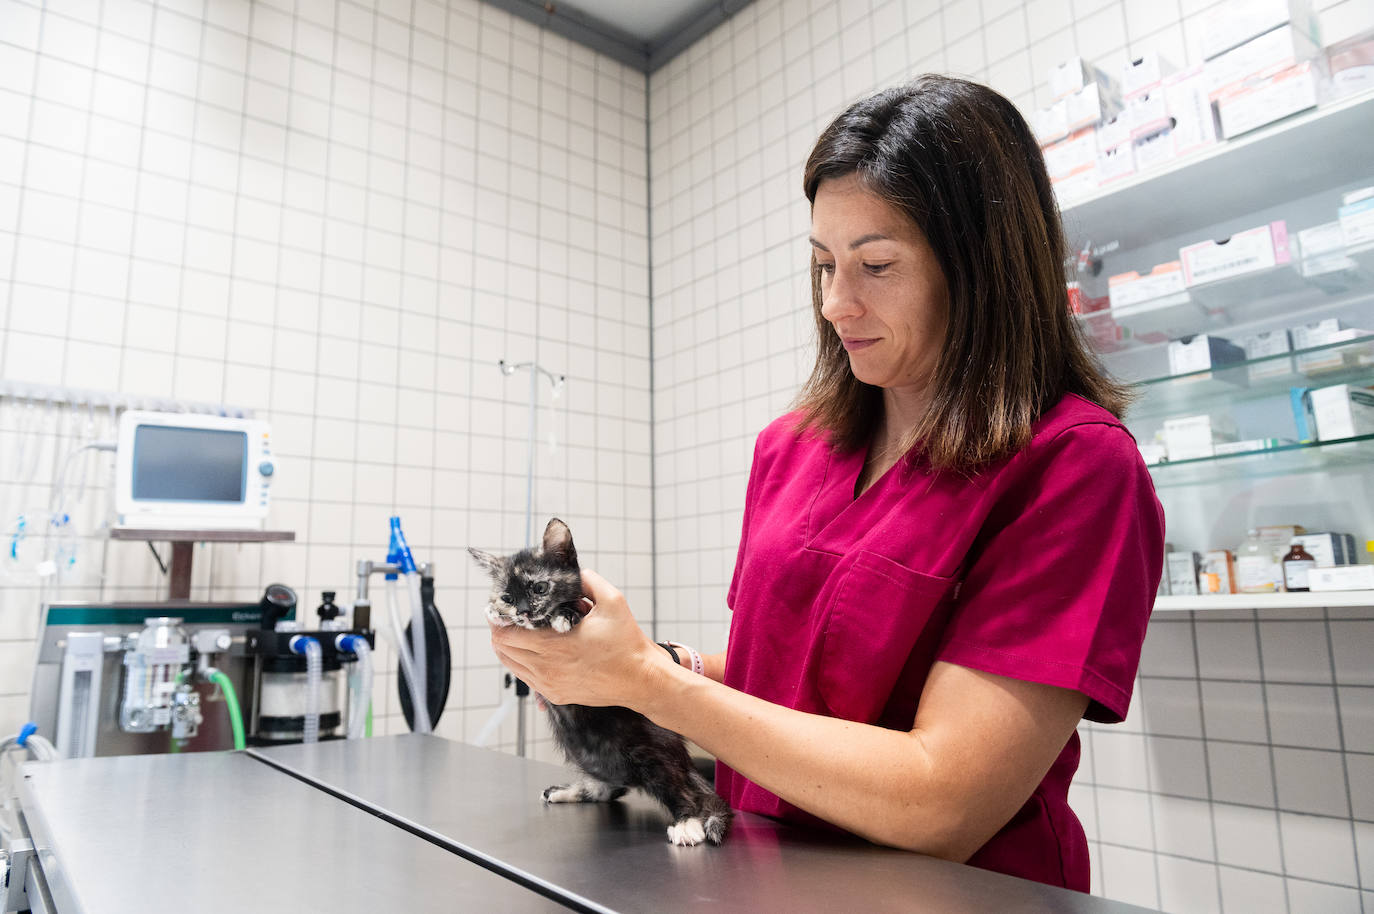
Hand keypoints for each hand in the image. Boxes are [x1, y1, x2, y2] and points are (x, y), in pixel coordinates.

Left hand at [488, 568, 666, 707]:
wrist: (641, 679)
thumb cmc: (627, 643)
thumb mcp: (612, 601)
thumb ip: (588, 580)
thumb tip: (572, 572)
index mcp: (554, 645)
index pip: (505, 634)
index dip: (499, 618)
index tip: (504, 608)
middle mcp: (547, 667)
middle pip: (502, 648)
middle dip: (502, 630)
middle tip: (511, 617)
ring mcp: (549, 684)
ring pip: (510, 664)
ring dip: (509, 647)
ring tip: (519, 632)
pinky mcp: (556, 695)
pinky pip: (526, 678)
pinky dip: (523, 663)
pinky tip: (534, 650)